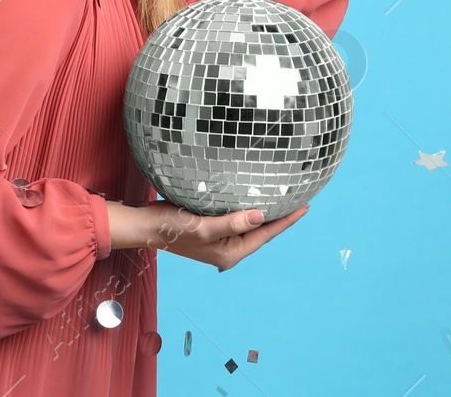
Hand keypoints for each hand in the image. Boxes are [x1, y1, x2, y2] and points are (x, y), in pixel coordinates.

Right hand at [140, 200, 310, 271]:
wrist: (146, 226)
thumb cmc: (172, 228)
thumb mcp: (203, 227)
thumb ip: (232, 222)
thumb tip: (262, 216)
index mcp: (230, 253)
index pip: (265, 234)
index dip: (286, 220)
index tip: (305, 206)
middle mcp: (228, 249)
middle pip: (261, 231)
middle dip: (280, 217)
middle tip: (299, 199)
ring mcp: (219, 239)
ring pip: (249, 224)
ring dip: (264, 212)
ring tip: (282, 198)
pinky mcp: (211, 228)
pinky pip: (236, 218)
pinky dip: (247, 208)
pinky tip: (252, 197)